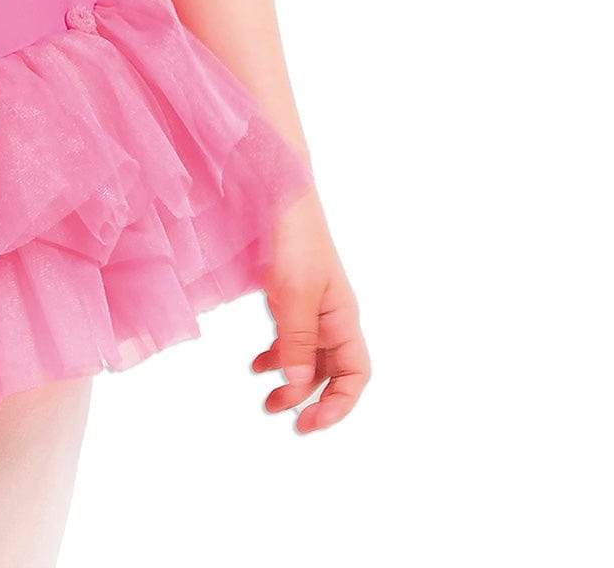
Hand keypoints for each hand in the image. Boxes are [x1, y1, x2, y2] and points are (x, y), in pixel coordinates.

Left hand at [254, 189, 370, 431]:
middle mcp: (330, 313)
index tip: (311, 423)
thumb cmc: (293, 238)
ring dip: (290, 380)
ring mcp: (309, 302)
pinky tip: (257, 364)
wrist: (276, 190)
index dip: (340, 403)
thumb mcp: (294, 294)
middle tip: (282, 417)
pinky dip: (277, 354)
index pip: (356, 373)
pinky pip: (290, 335)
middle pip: (331, 370)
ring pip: (308, 356)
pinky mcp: (288, 291)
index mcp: (342, 316)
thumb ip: (296, 341)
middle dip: (310, 398)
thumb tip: (297, 388)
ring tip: (266, 399)